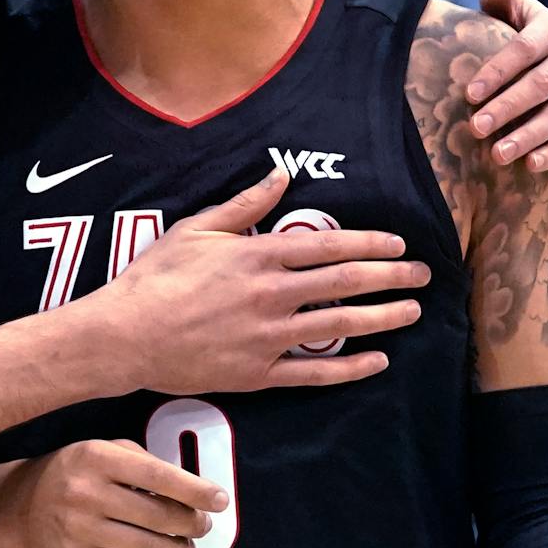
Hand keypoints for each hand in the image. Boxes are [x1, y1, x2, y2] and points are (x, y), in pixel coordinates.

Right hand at [14, 439, 226, 547]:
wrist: (23, 504)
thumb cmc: (76, 471)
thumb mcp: (104, 450)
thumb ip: (143, 463)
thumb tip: (191, 489)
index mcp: (98, 458)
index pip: (157, 476)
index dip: (195, 489)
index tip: (221, 500)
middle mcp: (88, 493)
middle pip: (158, 516)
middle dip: (192, 524)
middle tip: (203, 526)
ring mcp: (81, 530)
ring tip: (186, 547)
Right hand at [99, 167, 428, 394]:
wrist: (125, 335)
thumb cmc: (156, 277)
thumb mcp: (197, 228)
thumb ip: (245, 204)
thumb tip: (281, 174)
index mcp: (257, 255)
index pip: (328, 245)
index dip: (369, 243)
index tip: (398, 242)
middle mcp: (270, 295)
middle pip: (344, 283)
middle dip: (390, 276)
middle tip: (422, 275)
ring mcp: (267, 337)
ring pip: (337, 327)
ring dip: (381, 318)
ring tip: (412, 312)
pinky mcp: (258, 374)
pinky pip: (314, 373)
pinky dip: (349, 368)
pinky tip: (378, 361)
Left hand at [469, 0, 547, 171]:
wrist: (531, 71)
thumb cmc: (505, 35)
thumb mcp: (500, 11)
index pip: (526, 48)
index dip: (498, 71)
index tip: (468, 94)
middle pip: (544, 84)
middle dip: (508, 106)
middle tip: (476, 126)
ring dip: (529, 135)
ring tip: (497, 153)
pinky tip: (529, 165)